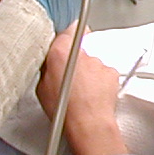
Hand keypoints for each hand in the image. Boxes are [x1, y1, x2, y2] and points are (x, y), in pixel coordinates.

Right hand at [37, 35, 127, 154]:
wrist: (88, 123)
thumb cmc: (64, 110)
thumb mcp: (42, 87)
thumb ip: (47, 67)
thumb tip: (50, 62)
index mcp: (60, 53)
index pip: (68, 30)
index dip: (67, 38)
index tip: (66, 45)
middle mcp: (82, 53)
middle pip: (82, 45)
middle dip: (78, 55)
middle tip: (72, 73)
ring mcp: (99, 62)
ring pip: (93, 59)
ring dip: (89, 69)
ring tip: (83, 89)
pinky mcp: (112, 71)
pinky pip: (104, 71)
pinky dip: (100, 79)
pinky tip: (93, 92)